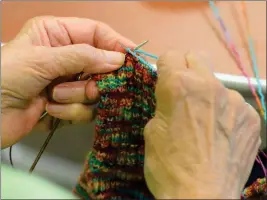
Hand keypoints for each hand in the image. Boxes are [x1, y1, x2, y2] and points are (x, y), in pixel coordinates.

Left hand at [1, 16, 134, 148]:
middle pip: (101, 65)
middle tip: (90, 88)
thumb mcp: (42, 59)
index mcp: (57, 34)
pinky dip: (70, 111)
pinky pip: (86, 109)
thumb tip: (118, 59)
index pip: (96, 33)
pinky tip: (49, 110)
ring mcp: (69, 82)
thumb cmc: (5, 78)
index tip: (135, 58)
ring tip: (53, 96)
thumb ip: (83, 56)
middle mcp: (66, 57)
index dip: (116, 44)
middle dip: (94, 80)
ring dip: (76, 97)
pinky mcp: (68, 105)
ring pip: (95, 90)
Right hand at [144, 51, 260, 198]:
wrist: (202, 198)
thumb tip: (171, 96)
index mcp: (179, 85)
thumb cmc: (168, 165)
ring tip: (204, 122)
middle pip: (196, 56)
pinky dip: (225, 113)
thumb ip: (163, 103)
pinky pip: (234, 104)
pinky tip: (220, 134)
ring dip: (207, 94)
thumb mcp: (152, 130)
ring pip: (216, 82)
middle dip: (186, 69)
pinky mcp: (252, 117)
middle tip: (183, 94)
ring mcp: (235, 101)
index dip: (164, 68)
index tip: (165, 81)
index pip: (170, 54)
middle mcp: (209, 85)